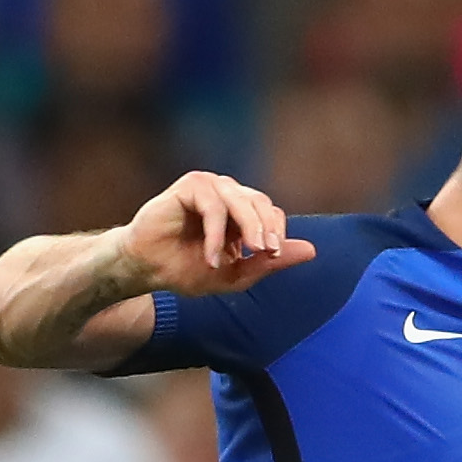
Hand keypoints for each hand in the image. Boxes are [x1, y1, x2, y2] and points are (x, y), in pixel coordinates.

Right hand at [115, 172, 317, 300]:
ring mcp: (209, 187)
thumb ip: (271, 262)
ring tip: (235, 258)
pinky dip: (215, 234)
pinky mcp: (190, 186)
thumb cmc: (187, 270)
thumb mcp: (237, 275)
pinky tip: (211, 257)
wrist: (147, 269)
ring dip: (245, 229)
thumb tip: (313, 251)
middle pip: (262, 203)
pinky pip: (214, 205)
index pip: (272, 213)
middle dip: (267, 230)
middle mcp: (228, 195)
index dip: (277, 233)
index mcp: (242, 213)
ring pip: (242, 200)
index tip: (272, 255)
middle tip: (264, 253)